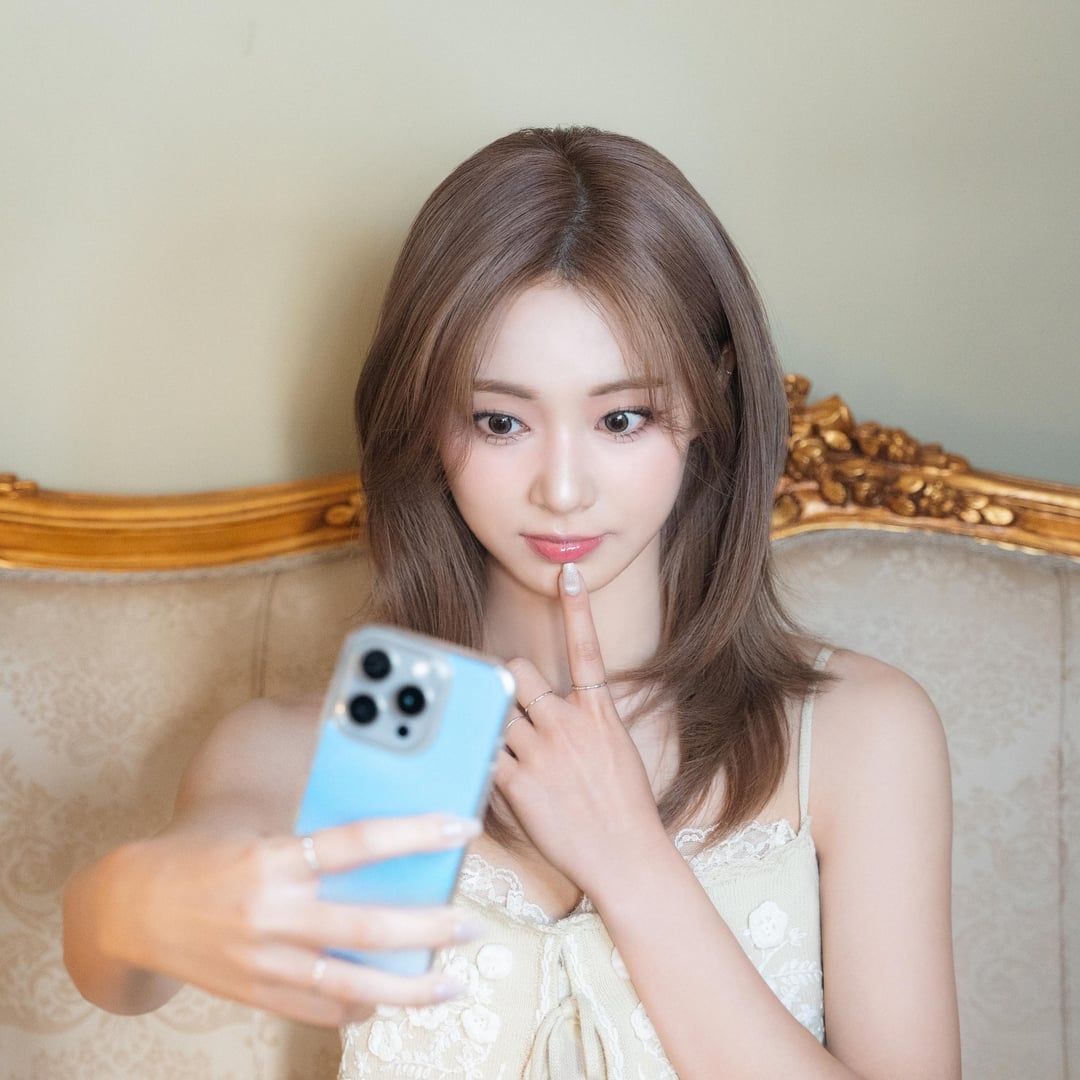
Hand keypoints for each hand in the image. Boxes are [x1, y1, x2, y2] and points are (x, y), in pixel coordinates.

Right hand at [91, 814, 482, 1025]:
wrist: (134, 905)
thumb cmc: (205, 857)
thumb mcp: (260, 835)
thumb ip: (314, 846)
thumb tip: (387, 849)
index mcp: (275, 858)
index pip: (358, 842)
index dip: (413, 834)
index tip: (459, 827)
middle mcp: (273, 913)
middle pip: (366, 927)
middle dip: (428, 930)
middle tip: (471, 926)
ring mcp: (265, 961)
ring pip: (352, 983)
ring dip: (409, 987)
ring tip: (451, 983)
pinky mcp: (258, 994)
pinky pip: (321, 1007)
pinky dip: (360, 1006)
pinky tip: (387, 1002)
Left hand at [495, 562, 664, 897]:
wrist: (625, 855)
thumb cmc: (625, 806)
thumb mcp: (617, 749)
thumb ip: (587, 721)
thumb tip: (561, 706)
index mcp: (597, 714)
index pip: (586, 648)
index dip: (577, 607)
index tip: (567, 573)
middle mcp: (566, 725)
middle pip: (517, 670)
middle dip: (509, 679)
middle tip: (513, 702)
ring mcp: (539, 754)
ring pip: (495, 706)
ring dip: (494, 717)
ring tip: (505, 741)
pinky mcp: (517, 784)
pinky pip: (483, 752)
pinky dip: (481, 754)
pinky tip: (490, 765)